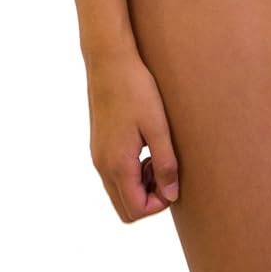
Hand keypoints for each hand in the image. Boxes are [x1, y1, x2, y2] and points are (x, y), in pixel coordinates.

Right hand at [85, 51, 180, 221]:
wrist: (109, 61)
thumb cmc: (136, 89)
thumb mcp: (158, 127)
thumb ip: (165, 164)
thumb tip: (171, 195)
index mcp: (117, 164)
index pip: (136, 210)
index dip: (159, 203)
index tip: (172, 179)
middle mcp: (102, 166)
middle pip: (125, 208)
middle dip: (149, 199)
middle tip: (164, 170)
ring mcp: (98, 156)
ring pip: (119, 192)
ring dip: (141, 185)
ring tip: (157, 156)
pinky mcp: (99, 146)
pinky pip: (114, 175)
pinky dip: (131, 173)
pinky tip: (145, 147)